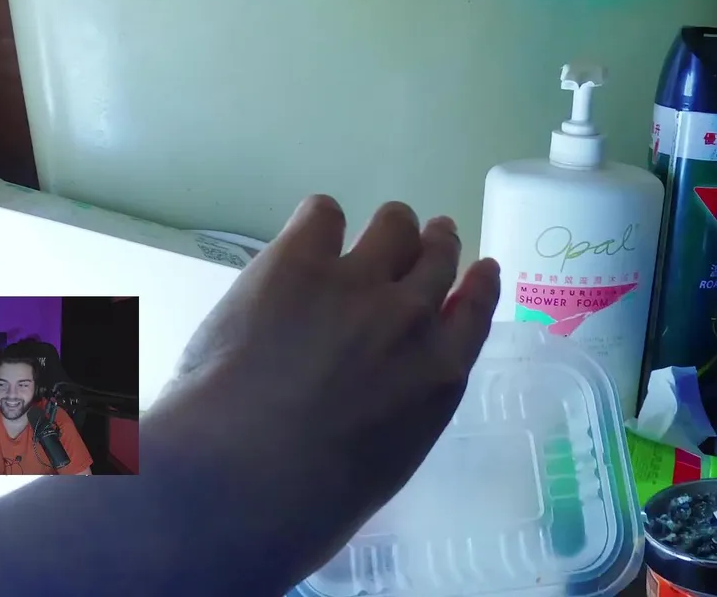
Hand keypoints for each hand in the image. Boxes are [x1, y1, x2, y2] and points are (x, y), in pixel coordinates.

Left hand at [143, 195, 500, 588]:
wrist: (240, 478)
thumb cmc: (309, 504)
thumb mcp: (385, 462)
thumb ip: (399, 411)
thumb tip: (373, 395)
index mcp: (440, 377)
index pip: (476, 308)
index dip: (477, 282)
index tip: (477, 270)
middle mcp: (412, 318)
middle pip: (438, 255)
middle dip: (433, 245)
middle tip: (421, 240)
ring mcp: (357, 282)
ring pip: (394, 224)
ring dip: (388, 229)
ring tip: (367, 235)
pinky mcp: (298, 260)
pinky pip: (324, 212)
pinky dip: (320, 224)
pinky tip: (305, 242)